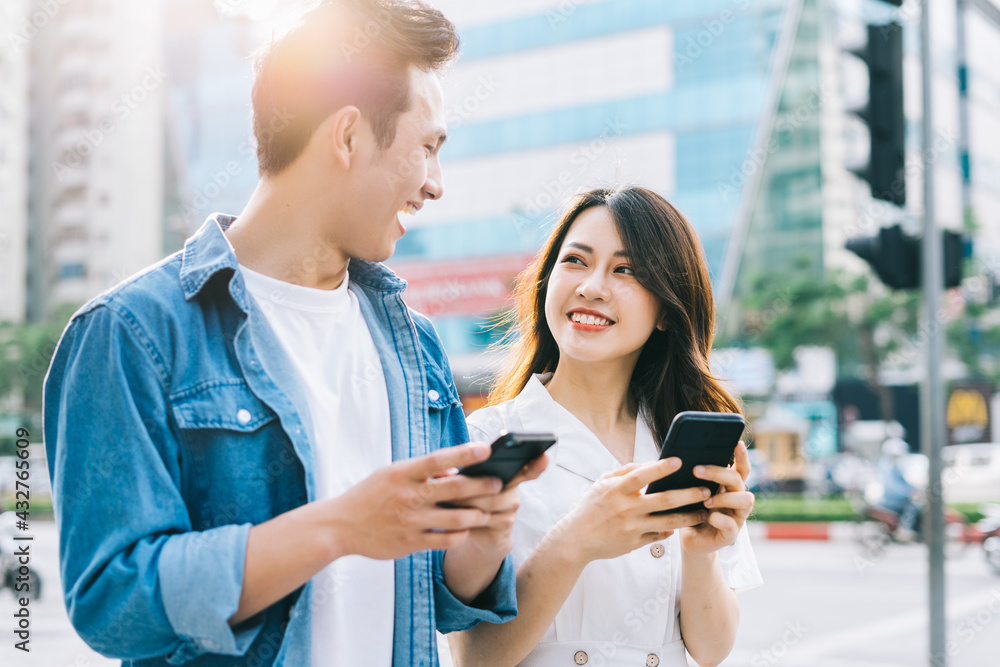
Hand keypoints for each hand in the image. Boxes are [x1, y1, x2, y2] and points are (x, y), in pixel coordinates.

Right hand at [326, 443, 503, 559]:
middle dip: (483, 486)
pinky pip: (446, 540)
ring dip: (477, 514)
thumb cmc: (370, 495)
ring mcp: (411, 521)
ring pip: (457, 518)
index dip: (465, 454)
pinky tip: (465, 530)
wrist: (340, 527)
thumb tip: (454, 470)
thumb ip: (422, 472)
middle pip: (456, 489)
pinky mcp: (411, 543)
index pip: (439, 459)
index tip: (486, 450)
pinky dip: (461, 534)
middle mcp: (409, 496)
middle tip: (499, 483)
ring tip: (486, 511)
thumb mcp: (391, 474)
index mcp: (403, 473)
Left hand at [441, 452, 550, 556]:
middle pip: (497, 487)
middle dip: (471, 486)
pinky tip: (449, 519)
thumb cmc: (469, 501)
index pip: (528, 470)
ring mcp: (509, 516)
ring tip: (445, 500)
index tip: (543, 457)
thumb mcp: (467, 484)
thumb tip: (444, 471)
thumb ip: (463, 474)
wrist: (475, 535)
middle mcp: (514, 497)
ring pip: (486, 506)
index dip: (537, 465)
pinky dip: (463, 520)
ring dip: (464, 502)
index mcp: (510, 478)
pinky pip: (481, 524)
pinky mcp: (500, 533)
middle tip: (451, 483)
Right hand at [548, 458, 706, 564]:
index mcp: (616, 490)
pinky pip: (659, 535)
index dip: (660, 468)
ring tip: (705, 511)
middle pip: (664, 500)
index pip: (642, 476)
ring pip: (668, 522)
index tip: (679, 460)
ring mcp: (631, 528)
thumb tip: (650, 463)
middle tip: (707, 490)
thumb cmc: (591, 506)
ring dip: (689, 517)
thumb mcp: (602, 483)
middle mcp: (626, 509)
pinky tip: (684, 524)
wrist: (577, 539)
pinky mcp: (634, 543)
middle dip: (689, 495)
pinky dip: (671, 530)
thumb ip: (625, 471)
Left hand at [680, 441, 754, 555]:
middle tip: (696, 470)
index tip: (736, 442)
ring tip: (705, 500)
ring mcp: (736, 518)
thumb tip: (681, 456)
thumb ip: (694, 478)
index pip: (741, 468)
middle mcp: (737, 500)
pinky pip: (731, 525)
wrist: (691, 541)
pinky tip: (708, 517)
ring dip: (724, 497)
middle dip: (719, 472)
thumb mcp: (691, 492)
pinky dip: (719, 519)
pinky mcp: (730, 535)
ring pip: (745, 500)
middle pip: (738, 479)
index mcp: (729, 488)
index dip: (742, 456)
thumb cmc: (691, 512)